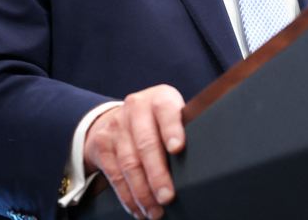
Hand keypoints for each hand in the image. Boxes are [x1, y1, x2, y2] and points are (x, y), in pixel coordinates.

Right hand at [83, 84, 185, 218]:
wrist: (119, 116)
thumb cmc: (158, 121)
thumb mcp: (172, 115)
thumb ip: (184, 129)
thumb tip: (205, 163)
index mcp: (160, 98)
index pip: (167, 111)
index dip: (172, 129)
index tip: (177, 149)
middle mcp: (136, 108)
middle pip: (146, 144)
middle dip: (157, 174)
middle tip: (167, 197)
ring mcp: (116, 125)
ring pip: (129, 163)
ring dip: (142, 192)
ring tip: (155, 211)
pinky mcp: (102, 144)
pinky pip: (114, 174)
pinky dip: (127, 196)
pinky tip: (138, 209)